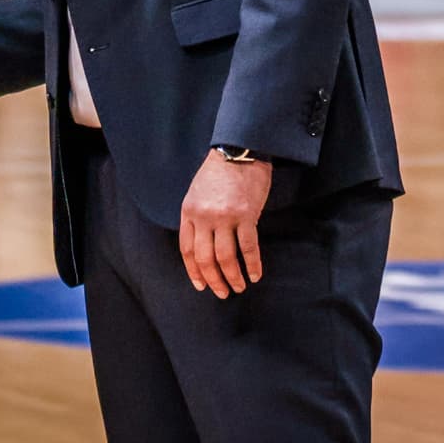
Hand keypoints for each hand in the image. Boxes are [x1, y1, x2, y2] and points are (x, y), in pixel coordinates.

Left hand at [178, 150, 271, 298]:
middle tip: (222, 292)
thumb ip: (197, 218)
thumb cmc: (218, 172)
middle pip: (206, 258)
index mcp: (189, 212)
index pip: (188, 250)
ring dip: (233, 277)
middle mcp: (204, 217)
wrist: (239, 149)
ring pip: (226, 257)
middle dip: (214, 280)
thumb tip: (202, 246)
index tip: (201, 285)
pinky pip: (249, 247)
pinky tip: (255, 275)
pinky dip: (253, 264)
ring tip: (239, 286)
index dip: (194, 271)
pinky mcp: (246, 215)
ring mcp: (225, 217)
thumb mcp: (197, 193)